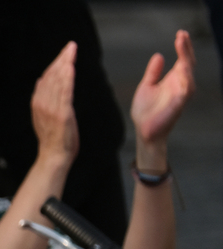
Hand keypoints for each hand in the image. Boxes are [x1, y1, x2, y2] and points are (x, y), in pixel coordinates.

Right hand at [31, 41, 79, 163]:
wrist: (53, 156)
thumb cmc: (53, 138)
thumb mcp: (44, 115)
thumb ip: (43, 97)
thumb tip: (41, 79)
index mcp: (37, 102)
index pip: (46, 77)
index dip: (56, 62)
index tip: (66, 51)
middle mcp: (42, 103)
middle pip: (52, 76)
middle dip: (62, 59)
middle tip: (71, 45)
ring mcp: (51, 109)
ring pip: (58, 81)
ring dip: (65, 64)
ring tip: (72, 51)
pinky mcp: (62, 114)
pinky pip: (65, 93)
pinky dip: (67, 79)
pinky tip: (71, 67)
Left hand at [130, 30, 193, 150]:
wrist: (143, 130)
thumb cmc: (146, 111)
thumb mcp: (146, 86)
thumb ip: (153, 72)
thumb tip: (159, 55)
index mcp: (174, 79)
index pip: (182, 59)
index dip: (183, 47)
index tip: (180, 33)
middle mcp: (180, 84)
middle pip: (188, 63)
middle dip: (186, 49)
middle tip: (182, 35)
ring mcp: (181, 94)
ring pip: (189, 74)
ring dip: (186, 61)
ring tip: (182, 47)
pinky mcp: (178, 105)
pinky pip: (185, 91)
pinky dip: (185, 80)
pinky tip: (181, 69)